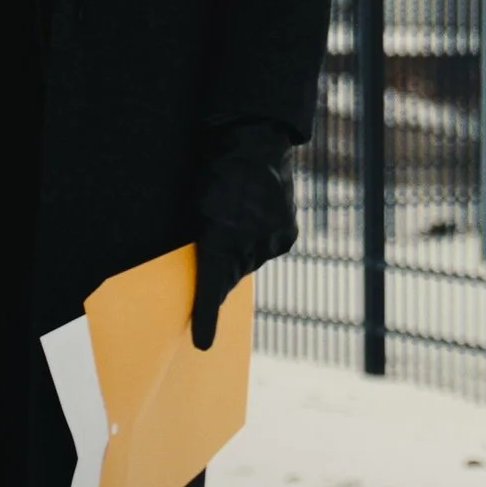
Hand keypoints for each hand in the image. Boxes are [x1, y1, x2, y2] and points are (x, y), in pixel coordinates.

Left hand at [188, 120, 299, 348]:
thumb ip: (205, 238)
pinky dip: (262, 239)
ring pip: (251, 261)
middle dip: (224, 268)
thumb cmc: (215, 172)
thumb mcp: (198, 208)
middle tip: (218, 237)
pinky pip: (269, 248)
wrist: (254, 141)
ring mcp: (271, 241)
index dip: (206, 320)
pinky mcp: (287, 234)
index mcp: (218, 244)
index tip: (202, 345)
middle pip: (231, 276)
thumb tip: (211, 258)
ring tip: (238, 215)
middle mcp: (248, 249)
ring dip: (244, 249)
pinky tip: (255, 214)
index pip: (211, 291)